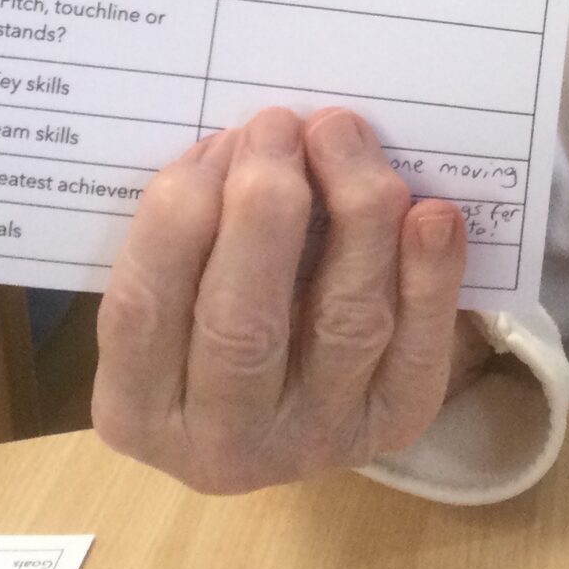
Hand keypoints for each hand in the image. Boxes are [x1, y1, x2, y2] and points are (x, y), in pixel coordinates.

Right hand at [93, 106, 467, 493]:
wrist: (308, 411)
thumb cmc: (223, 315)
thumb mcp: (179, 294)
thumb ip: (192, 235)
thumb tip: (242, 145)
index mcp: (139, 410)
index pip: (143, 309)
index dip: (178, 215)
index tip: (218, 142)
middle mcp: (223, 443)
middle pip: (241, 322)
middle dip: (263, 206)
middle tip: (279, 124)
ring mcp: (316, 443)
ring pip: (343, 321)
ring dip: (353, 212)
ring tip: (342, 134)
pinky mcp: (395, 423)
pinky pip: (418, 347)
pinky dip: (430, 274)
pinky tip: (430, 212)